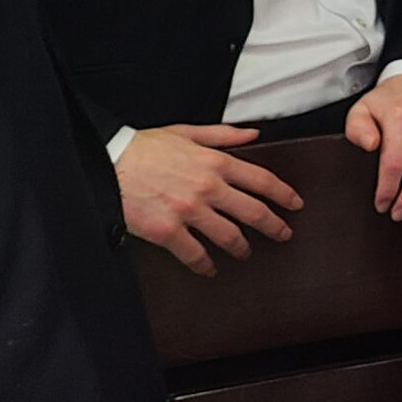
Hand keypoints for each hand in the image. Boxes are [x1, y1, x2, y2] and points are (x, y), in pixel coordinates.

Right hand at [117, 124, 302, 276]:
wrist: (106, 162)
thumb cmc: (143, 147)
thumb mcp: (186, 132)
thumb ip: (224, 135)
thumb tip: (253, 134)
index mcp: (216, 162)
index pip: (263, 180)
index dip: (284, 194)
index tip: (295, 204)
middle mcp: (209, 187)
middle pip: (254, 212)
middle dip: (274, 226)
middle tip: (283, 234)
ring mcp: (189, 211)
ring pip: (229, 236)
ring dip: (242, 247)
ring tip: (246, 252)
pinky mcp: (167, 231)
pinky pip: (194, 254)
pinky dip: (205, 265)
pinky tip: (210, 269)